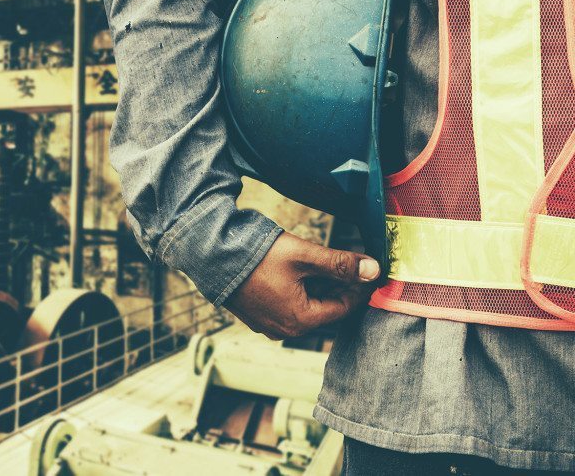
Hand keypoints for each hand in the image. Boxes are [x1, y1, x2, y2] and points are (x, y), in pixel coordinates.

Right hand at [224, 232, 379, 338]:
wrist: (210, 255)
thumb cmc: (256, 256)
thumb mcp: (303, 256)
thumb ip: (340, 264)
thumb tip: (374, 270)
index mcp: (300, 321)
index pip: (344, 307)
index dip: (359, 287)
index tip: (370, 269)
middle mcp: (284, 330)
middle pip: (324, 307)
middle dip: (338, 285)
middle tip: (349, 261)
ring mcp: (267, 324)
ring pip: (305, 306)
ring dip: (317, 286)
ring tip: (322, 261)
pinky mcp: (255, 314)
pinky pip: (285, 305)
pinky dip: (297, 290)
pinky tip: (298, 269)